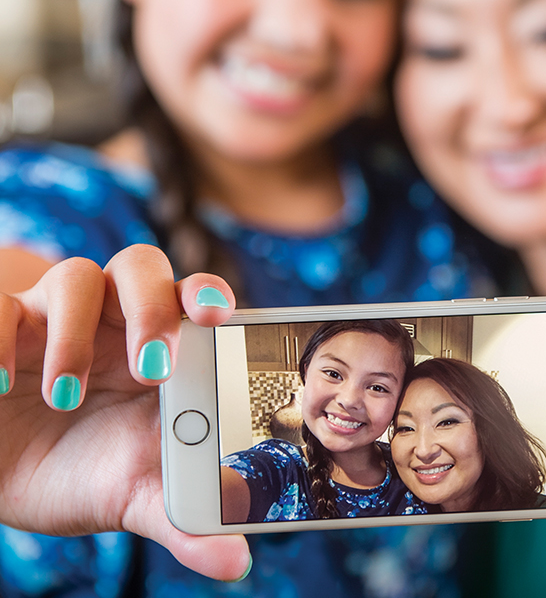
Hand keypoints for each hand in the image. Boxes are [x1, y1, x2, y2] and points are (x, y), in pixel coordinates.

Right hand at [0, 244, 250, 579]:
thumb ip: (182, 517)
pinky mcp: (2, 328)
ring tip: (67, 396)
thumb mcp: (135, 495)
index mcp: (164, 349)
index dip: (208, 295)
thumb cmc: (91, 469)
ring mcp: (56, 318)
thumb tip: (235, 563)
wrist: (12, 473)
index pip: (193, 299)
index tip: (218, 317)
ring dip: (75, 333)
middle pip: (142, 270)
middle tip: (154, 369)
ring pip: (75, 277)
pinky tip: (1, 383)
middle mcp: (115, 320)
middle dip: (152, 310)